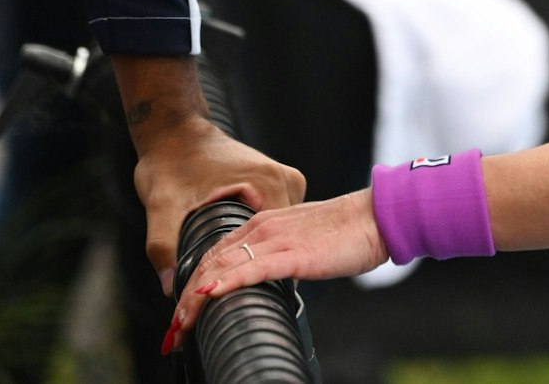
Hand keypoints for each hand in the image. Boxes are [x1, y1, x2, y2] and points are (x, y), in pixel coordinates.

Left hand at [130, 115, 306, 291]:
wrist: (175, 130)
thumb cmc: (169, 162)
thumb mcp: (162, 206)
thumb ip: (163, 246)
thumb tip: (169, 288)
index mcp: (267, 183)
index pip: (278, 240)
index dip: (254, 274)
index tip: (234, 304)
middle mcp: (283, 180)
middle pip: (282, 238)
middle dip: (256, 270)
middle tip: (228, 304)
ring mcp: (284, 180)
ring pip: (282, 231)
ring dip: (262, 254)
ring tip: (237, 288)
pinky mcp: (277, 183)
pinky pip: (277, 218)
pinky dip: (263, 239)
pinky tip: (245, 257)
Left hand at [162, 190, 387, 351]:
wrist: (375, 216)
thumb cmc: (345, 232)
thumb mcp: (301, 239)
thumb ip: (278, 254)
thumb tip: (264, 280)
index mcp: (262, 222)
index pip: (214, 254)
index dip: (192, 284)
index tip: (181, 313)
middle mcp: (262, 227)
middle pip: (210, 263)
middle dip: (186, 299)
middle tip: (173, 331)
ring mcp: (276, 239)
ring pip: (223, 267)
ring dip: (196, 299)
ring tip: (180, 326)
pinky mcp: (294, 254)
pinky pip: (253, 268)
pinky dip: (227, 282)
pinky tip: (210, 295)